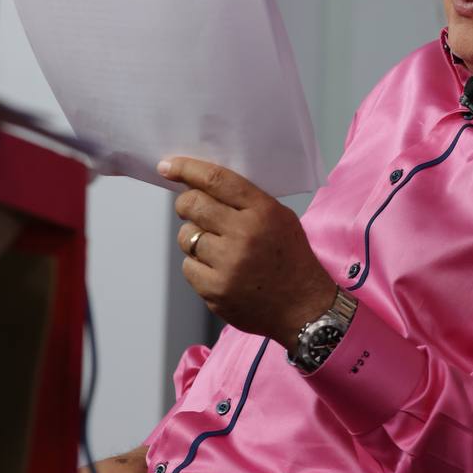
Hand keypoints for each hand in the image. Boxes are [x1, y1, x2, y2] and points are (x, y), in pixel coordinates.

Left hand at [160, 157, 336, 351]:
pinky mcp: (216, 291)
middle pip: (193, 205)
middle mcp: (244, 234)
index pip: (217, 180)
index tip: (168, 166)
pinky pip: (188, 267)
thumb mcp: (280, 217)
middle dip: (184, 203)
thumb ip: (246, 200)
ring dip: (192, 236)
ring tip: (212, 244)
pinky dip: (197, 265)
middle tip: (188, 206)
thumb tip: (201, 186)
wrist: (304, 307)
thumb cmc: (291, 256)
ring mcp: (228, 265)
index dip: (187, 169)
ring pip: (186, 236)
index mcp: (262, 211)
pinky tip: (216, 268)